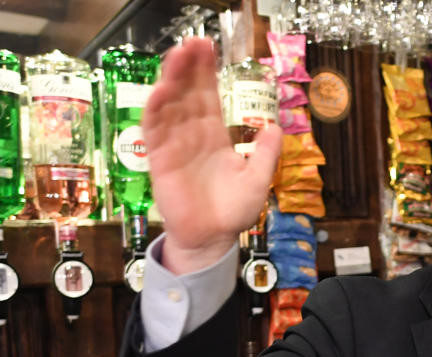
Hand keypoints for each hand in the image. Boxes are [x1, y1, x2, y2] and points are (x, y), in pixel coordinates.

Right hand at [142, 38, 281, 273]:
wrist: (213, 239)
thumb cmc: (232, 211)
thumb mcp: (257, 179)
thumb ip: (266, 153)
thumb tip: (276, 126)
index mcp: (214, 137)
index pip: (208, 97)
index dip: (206, 73)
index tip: (207, 48)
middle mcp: (192, 136)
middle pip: (188, 94)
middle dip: (189, 68)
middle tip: (193, 42)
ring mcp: (174, 146)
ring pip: (170, 106)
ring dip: (172, 80)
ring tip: (177, 55)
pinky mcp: (160, 160)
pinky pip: (155, 131)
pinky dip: (156, 110)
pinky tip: (160, 90)